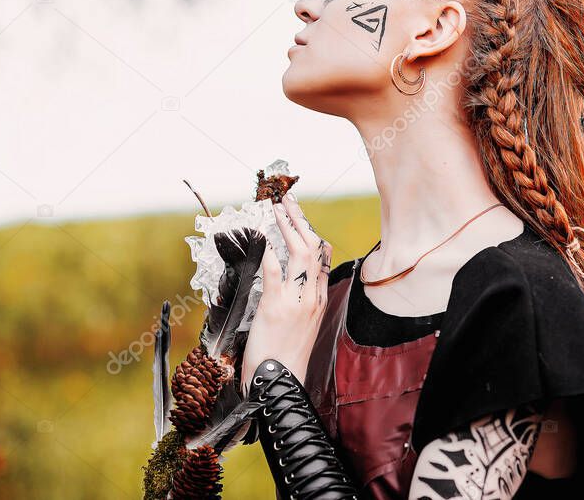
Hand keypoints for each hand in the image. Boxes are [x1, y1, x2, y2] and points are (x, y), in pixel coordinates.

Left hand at [240, 194, 332, 394]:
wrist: (281, 382)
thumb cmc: (286, 360)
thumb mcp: (302, 328)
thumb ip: (302, 303)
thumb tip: (294, 284)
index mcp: (318, 301)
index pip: (322, 258)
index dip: (312, 233)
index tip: (301, 218)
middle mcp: (311, 297)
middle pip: (312, 248)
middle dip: (300, 220)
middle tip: (288, 200)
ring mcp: (296, 300)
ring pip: (298, 253)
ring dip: (286, 226)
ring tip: (276, 208)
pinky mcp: (275, 306)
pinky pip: (274, 270)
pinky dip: (268, 249)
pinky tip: (261, 234)